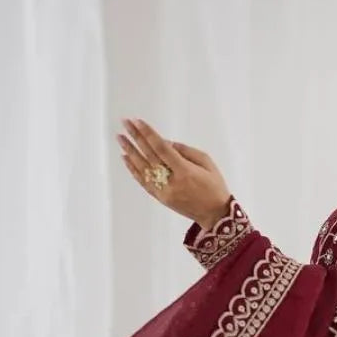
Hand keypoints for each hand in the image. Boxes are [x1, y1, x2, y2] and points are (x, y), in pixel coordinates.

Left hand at [117, 119, 231, 227]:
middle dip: (136, 138)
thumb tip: (165, 142)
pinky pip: (143, 182)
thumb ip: (185, 151)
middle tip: (125, 123)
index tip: (138, 122)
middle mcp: (172, 182)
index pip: (161, 148)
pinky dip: (133, 170)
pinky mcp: (161, 199)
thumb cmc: (214, 186)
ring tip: (121, 138)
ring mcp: (164, 192)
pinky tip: (126, 158)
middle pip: (149, 156)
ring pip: (143, 169)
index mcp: (185, 171)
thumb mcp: (206, 162)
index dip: (148, 134)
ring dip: (130, 152)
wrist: (215, 214)